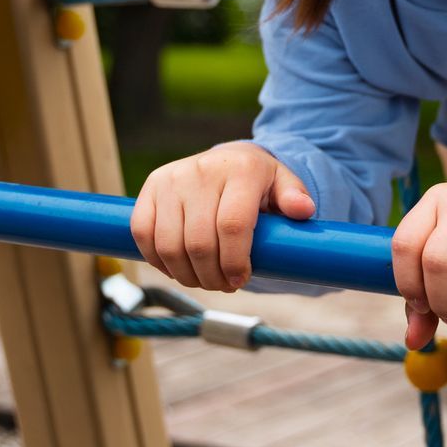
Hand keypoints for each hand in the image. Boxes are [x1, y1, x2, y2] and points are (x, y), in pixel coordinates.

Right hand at [129, 142, 314, 291]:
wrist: (227, 161)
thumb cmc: (259, 183)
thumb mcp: (284, 185)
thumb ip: (295, 198)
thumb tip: (303, 211)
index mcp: (241, 169)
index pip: (232, 226)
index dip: (235, 262)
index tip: (241, 281)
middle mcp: (202, 169)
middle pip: (199, 242)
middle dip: (212, 276)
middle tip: (224, 286)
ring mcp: (172, 177)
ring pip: (169, 244)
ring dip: (186, 275)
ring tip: (204, 280)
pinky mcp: (151, 187)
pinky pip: (143, 234)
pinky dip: (159, 261)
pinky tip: (178, 268)